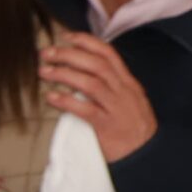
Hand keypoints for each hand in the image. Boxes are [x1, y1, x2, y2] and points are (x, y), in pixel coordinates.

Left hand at [40, 32, 157, 161]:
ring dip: (64, 74)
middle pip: (96, 65)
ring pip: (91, 84)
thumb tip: (80, 69)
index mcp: (128, 83)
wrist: (148, 154)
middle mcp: (124, 91)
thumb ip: (109, 84)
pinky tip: (51, 97)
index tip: (66, 37)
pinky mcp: (108, 126)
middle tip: (46, 53)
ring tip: (44, 72)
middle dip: (69, 55)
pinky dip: (66, 102)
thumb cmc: (131, 126)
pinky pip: (86, 110)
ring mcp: (117, 108)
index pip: (109, 54)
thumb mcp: (127, 99)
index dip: (86, 42)